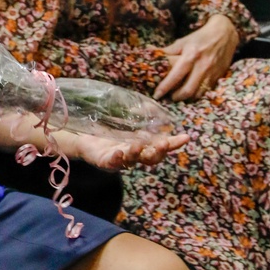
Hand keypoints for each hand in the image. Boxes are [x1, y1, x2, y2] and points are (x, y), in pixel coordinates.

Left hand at [57, 127, 187, 170]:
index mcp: (142, 146)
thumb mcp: (126, 122)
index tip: (185, 137)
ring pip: (132, 161)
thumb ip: (139, 116)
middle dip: (159, 152)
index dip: (174, 144)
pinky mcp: (103, 162)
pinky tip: (120, 153)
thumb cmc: (107, 129)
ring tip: (139, 143)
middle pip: (151, 159)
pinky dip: (117, 159)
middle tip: (164, 143)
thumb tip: (152, 106)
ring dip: (137, 153)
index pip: (161, 146)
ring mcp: (119, 160)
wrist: (83, 137)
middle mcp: (133, 156)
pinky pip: (111, 163)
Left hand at [154, 15, 237, 100]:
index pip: (175, 75)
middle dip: (176, 97)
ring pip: (198, 93)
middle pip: (188, 89)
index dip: (165, 87)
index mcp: (191, 56)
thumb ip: (167, 51)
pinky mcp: (218, 77)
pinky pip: (206, 91)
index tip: (156, 94)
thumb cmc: (200, 37)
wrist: (225, 34)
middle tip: (168, 96)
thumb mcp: (182, 42)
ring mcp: (212, 73)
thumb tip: (150, 52)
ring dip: (187, 98)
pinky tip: (191, 93)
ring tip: (178, 96)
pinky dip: (197, 95)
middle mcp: (202, 66)